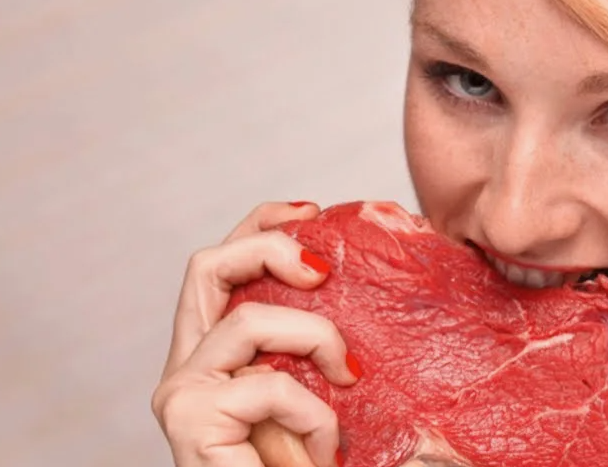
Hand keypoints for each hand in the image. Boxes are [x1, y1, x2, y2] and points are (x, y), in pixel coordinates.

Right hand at [151, 202, 357, 466]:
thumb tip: (377, 285)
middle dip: (267, 243)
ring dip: (317, 340)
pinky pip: (270, 383)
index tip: (311, 212)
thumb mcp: (326, 396)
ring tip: (349, 380)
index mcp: (216, 357)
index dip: (260, 226)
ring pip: (250, 319)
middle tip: (324, 267)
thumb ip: (324, 352)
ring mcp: (182, 392)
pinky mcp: (189, 417)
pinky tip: (323, 450)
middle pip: (204, 266)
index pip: (221, 269)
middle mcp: (187, 368)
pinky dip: (315, 412)